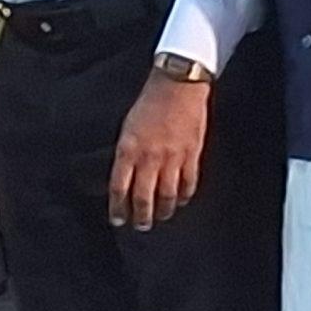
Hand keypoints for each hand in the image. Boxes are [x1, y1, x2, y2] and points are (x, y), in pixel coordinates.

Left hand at [108, 71, 210, 230]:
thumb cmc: (149, 102)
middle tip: (141, 226)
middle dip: (141, 217)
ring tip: (161, 216)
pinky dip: (184, 196)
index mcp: (128, 149)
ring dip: (163, 211)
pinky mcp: (192, 155)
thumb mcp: (128, 127)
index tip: (118, 220)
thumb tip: (126, 179)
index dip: (118, 209)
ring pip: (167, 196)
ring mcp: (172, 158)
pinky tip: (181, 200)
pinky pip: (188, 184)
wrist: (177, 85)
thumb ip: (127, 154)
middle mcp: (149, 158)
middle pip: (143, 198)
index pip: (120, 188)